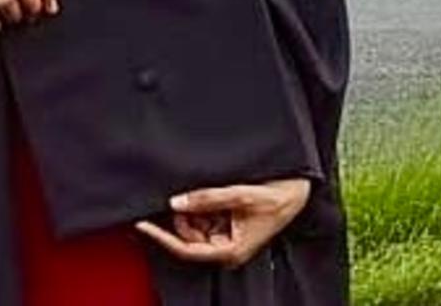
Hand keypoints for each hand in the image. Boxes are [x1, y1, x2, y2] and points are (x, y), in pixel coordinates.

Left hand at [134, 178, 310, 268]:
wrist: (298, 189)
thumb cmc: (278, 198)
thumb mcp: (242, 196)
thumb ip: (208, 199)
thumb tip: (177, 202)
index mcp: (230, 251)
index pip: (186, 248)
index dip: (162, 236)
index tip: (142, 223)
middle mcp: (225, 247)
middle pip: (187, 235)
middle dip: (183, 215)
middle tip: (186, 192)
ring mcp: (225, 236)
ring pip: (193, 224)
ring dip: (193, 207)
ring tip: (210, 190)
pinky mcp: (226, 223)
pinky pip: (203, 215)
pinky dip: (200, 203)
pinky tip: (211, 192)